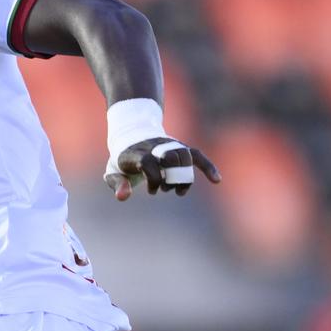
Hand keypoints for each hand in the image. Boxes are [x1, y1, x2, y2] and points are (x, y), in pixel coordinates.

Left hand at [106, 139, 220, 201]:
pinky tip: (216, 180)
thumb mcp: (113, 170)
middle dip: (172, 177)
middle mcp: (156, 147)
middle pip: (172, 157)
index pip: (149, 163)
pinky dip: (207, 167)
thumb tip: (123, 197)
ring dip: (185, 176)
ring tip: (179, 191)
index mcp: (138, 152)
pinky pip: (197, 155)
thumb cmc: (123, 158)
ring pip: (186, 156)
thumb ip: (116, 183)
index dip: (153, 178)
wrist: (133, 133)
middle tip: (165, 189)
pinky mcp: (179, 148)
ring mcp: (169, 146)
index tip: (152, 190)